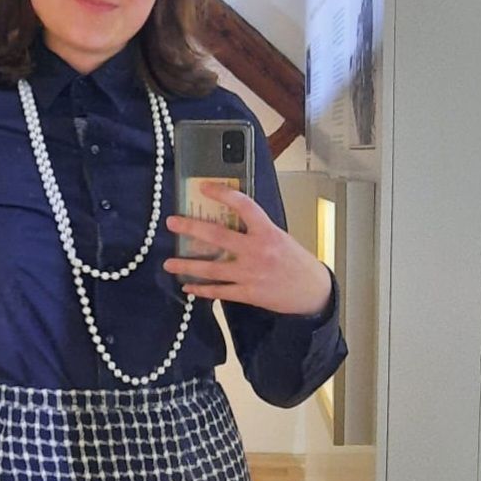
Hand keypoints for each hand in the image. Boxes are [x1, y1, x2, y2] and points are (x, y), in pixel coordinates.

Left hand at [164, 182, 332, 315]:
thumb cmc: (295, 261)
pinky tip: (188, 287)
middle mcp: (257, 250)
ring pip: (212, 268)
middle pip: (218, 236)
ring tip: (169, 263)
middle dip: (191, 229)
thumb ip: (256, 230)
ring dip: (187, 265)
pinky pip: (220, 292)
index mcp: (267, 231)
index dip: (222, 193)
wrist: (312, 291)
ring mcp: (251, 273)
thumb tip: (229, 221)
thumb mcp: (280, 237)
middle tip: (172, 223)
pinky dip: (202, 290)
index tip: (204, 187)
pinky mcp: (249, 294)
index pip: (243, 205)